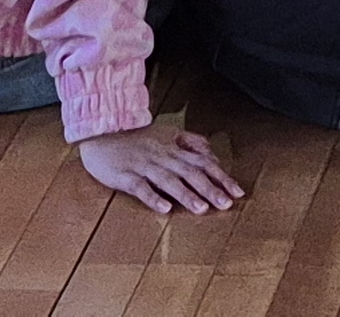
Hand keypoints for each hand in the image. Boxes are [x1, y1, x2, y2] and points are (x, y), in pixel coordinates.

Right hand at [78, 123, 244, 212]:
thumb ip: (190, 142)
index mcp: (174, 148)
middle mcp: (163, 157)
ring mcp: (144, 166)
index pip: (204, 162)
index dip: (222, 177)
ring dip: (187, 195)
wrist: (102, 130)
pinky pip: (141, 187)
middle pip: (191, 173)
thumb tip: (212, 154)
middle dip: (210, 189)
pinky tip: (165, 208)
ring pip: (169, 180)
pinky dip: (153, 198)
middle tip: (227, 204)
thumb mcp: (167, 133)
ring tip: (201, 209)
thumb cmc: (136, 136)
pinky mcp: (126, 176)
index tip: (237, 192)